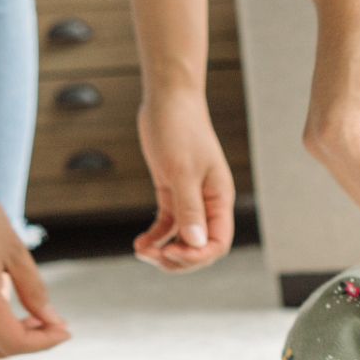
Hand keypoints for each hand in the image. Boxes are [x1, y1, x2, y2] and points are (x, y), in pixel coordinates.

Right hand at [0, 157, 68, 357]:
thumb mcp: (14, 250)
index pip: (14, 343)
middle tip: (52, 322)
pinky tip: (0, 305)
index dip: (45, 342)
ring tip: (31, 315)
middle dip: (28, 342)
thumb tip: (51, 320)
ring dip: (4, 336)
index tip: (66, 328)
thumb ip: (33, 290)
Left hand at [134, 87, 235, 271]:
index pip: (218, 242)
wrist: (168, 101)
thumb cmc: (179, 129)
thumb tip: (195, 242)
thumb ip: (190, 207)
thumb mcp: (182, 170)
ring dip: (163, 250)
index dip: (196, 255)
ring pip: (183, 239)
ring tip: (141, 251)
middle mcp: (208, 203)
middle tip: (152, 255)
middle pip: (201, 246)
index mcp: (219, 198)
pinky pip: (168, 225)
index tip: (169, 251)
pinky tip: (140, 243)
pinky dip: (155, 237)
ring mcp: (190, 198)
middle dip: (178, 258)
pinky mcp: (172, 192)